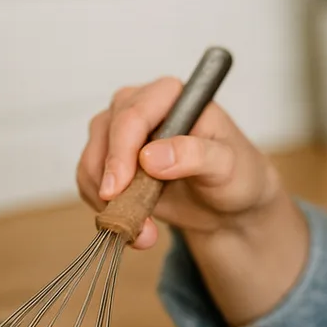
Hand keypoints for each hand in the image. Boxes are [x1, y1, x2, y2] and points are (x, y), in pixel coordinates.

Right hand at [77, 77, 283, 249]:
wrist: (228, 204)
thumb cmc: (236, 174)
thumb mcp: (227, 165)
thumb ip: (195, 155)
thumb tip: (150, 157)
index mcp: (173, 94)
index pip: (133, 114)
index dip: (121, 151)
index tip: (118, 188)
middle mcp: (142, 105)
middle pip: (105, 132)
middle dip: (111, 180)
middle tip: (130, 220)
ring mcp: (122, 132)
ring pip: (92, 159)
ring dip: (107, 200)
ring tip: (144, 232)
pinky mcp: (112, 160)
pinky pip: (90, 181)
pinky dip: (104, 208)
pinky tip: (135, 226)